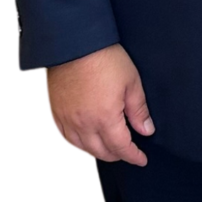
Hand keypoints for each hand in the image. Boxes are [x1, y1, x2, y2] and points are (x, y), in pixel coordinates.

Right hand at [45, 42, 154, 166]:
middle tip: (126, 151)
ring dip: (96, 152)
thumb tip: (146, 130)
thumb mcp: (131, 81)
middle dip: (117, 155)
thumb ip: (138, 110)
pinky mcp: (55, 111)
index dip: (133, 156)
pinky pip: (64, 137)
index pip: (121, 148)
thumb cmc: (105, 58)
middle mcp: (84, 124)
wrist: (75, 42)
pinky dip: (76, 143)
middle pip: (101, 152)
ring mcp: (67, 119)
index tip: (141, 159)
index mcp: (105, 118)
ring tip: (106, 148)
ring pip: (81, 148)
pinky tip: (82, 139)